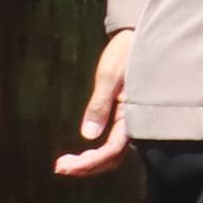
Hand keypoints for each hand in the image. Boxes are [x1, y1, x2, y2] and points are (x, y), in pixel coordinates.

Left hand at [55, 29, 136, 176]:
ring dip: (93, 162)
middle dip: (88, 167)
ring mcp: (133, 118)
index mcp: (133, 112)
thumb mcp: (110, 75)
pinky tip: (86, 150)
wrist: (142, 35)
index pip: (112, 150)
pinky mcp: (128, 113)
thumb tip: (88, 135)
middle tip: (60, 167)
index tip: (64, 167)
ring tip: (68, 163)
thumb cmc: (129, 51)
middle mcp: (135, 120)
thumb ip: (100, 105)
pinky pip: (116, 141)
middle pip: (114, 157)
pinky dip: (99, 151)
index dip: (89, 162)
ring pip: (115, 151)